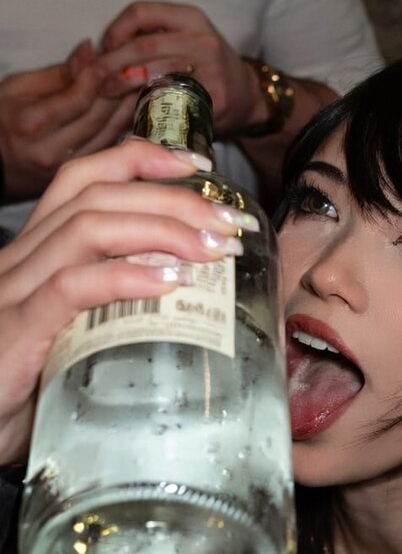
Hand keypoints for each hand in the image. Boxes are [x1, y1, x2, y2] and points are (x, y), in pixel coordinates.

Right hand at [0, 54, 136, 201]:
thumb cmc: (3, 120)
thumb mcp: (18, 88)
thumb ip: (58, 74)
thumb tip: (90, 52)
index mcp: (32, 124)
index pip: (78, 98)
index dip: (101, 76)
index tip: (117, 58)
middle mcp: (52, 150)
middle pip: (99, 117)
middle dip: (121, 90)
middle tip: (140, 69)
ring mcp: (68, 168)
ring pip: (109, 135)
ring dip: (129, 110)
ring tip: (142, 87)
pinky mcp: (80, 176)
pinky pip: (110, 149)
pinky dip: (125, 128)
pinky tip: (135, 112)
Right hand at [0, 139, 250, 462]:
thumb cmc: (30, 392)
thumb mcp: (80, 340)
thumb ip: (122, 317)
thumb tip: (194, 307)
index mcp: (38, 256)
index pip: (85, 181)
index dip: (142, 161)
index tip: (202, 168)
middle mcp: (24, 261)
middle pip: (99, 196)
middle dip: (174, 199)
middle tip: (229, 221)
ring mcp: (16, 291)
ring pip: (87, 229)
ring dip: (162, 230)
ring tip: (212, 248)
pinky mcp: (19, 330)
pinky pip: (71, 287)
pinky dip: (125, 277)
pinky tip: (169, 282)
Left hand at [98, 1, 264, 135]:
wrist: (247, 98)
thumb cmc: (206, 70)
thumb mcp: (185, 41)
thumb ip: (151, 41)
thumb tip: (100, 54)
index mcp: (190, 18)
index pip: (141, 12)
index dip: (115, 30)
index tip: (103, 48)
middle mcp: (202, 39)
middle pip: (144, 45)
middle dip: (113, 62)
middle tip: (95, 78)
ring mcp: (211, 69)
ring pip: (155, 72)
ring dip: (124, 83)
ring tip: (107, 92)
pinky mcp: (214, 99)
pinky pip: (174, 101)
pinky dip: (148, 105)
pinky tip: (133, 109)